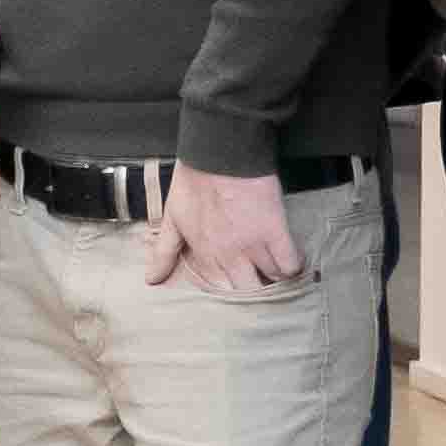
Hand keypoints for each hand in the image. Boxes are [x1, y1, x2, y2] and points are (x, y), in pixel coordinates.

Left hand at [147, 166, 295, 292]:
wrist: (219, 152)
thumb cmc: (194, 180)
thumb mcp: (172, 217)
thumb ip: (164, 251)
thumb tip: (152, 280)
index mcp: (204, 253)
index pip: (219, 291)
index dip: (228, 289)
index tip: (234, 283)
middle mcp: (228, 255)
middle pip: (245, 292)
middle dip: (252, 290)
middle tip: (258, 280)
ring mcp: (253, 245)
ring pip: (269, 282)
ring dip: (274, 280)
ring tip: (277, 272)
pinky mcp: (275, 231)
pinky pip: (290, 264)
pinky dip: (293, 267)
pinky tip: (291, 261)